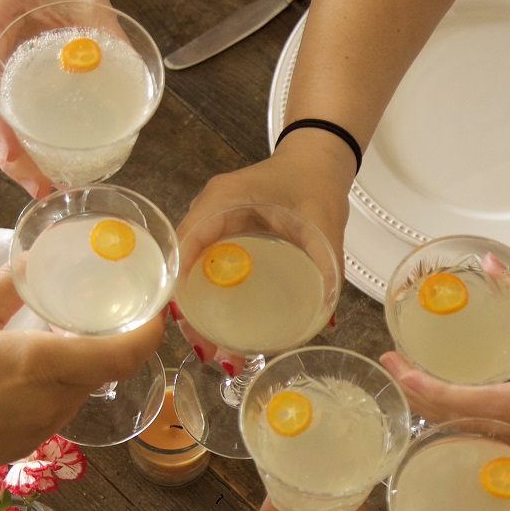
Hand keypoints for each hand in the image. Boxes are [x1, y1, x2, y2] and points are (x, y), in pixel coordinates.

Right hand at [0, 269, 162, 480]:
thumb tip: (33, 259)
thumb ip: (7, 287)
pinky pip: (51, 415)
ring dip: (75, 371)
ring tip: (54, 341)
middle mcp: (47, 404)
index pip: (120, 356)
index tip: (155, 313)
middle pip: (99, 374)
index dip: (147, 335)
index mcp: (39, 365)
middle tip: (98, 315)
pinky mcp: (18, 450)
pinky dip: (51, 393)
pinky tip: (21, 377)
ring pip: (75, 396)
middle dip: (106, 347)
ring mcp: (35, 433)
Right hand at [173, 132, 354, 362]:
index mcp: (222, 201)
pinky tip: (221, 330)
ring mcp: (213, 223)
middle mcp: (209, 211)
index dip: (183, 287)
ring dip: (198, 312)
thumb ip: (326, 264)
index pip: (186, 245)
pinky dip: (209, 298)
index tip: (193, 327)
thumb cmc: (316, 181)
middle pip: (184, 267)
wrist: (317, 158)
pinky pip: (206, 269)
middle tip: (208, 351)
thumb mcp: (323, 223)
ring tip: (214, 350)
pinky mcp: (223, 235)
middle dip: (191, 314)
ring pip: (191, 272)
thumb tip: (326, 317)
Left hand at [380, 300, 509, 474]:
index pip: (475, 406)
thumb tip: (495, 271)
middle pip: (464, 426)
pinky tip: (447, 405)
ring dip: (439, 411)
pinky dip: (465, 422)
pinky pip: (495, 441)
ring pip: (476, 437)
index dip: (429, 388)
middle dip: (421, 397)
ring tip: (410, 381)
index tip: (399, 367)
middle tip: (392, 366)